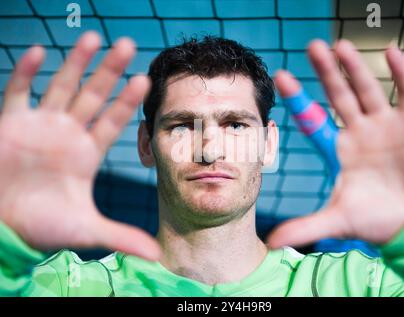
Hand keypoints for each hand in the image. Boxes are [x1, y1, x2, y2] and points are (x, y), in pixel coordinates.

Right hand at [0, 32, 159, 260]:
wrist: (4, 225)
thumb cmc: (43, 225)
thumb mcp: (86, 229)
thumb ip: (122, 237)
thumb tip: (157, 257)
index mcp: (87, 153)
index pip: (113, 121)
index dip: (127, 102)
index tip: (145, 81)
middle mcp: (67, 134)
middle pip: (93, 96)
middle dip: (109, 71)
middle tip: (129, 45)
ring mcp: (39, 126)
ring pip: (61, 87)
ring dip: (75, 63)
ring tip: (93, 36)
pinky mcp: (9, 124)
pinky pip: (18, 93)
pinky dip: (25, 73)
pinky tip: (38, 52)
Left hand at [268, 40, 403, 247]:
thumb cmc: (380, 221)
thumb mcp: (340, 219)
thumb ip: (307, 226)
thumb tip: (273, 242)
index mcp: (340, 150)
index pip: (314, 121)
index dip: (300, 99)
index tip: (281, 78)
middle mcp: (360, 133)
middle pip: (339, 96)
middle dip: (326, 73)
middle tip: (311, 47)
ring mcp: (386, 125)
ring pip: (367, 89)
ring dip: (355, 68)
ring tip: (340, 45)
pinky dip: (400, 73)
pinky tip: (390, 52)